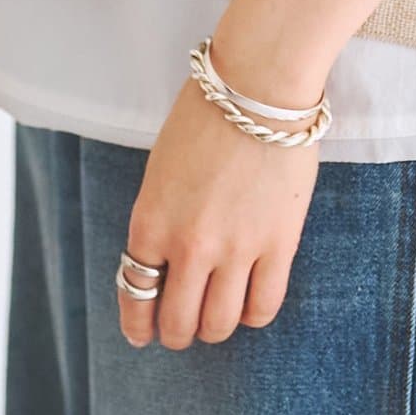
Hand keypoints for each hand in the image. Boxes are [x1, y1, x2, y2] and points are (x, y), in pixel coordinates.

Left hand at [119, 76, 318, 348]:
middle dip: (177, 330)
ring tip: (220, 311)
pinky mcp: (279, 243)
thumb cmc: (207, 112)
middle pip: (178, 323)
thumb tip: (168, 263)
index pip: (136, 297)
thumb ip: (161, 219)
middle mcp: (188, 245)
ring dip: (215, 326)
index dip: (139, 324)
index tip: (144, 332)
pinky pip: (263, 307)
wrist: (259, 82)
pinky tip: (250, 299)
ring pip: (219, 325)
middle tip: (185, 322)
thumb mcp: (162, 169)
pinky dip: (252, 314)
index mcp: (150, 222)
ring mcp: (236, 247)